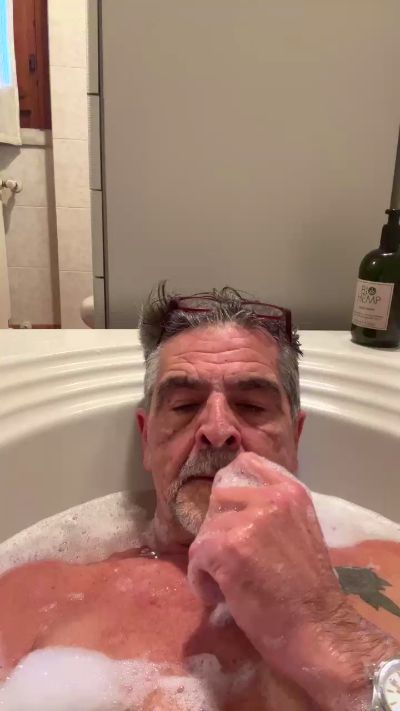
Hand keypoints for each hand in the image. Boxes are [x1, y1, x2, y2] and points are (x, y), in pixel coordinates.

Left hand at [188, 452, 397, 709]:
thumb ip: (273, 512)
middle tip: (229, 559)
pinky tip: (218, 595)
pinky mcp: (228, 548)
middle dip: (218, 528)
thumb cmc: (310, 590)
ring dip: (209, 558)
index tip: (228, 511)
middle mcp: (270, 498)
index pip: (246, 463)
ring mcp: (248, 521)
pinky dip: (200, 578)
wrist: (319, 630)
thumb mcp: (300, 531)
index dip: (230, 486)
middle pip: (219, 498)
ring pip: (206, 530)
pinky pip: (196, 555)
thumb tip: (233, 507)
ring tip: (225, 583)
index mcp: (291, 491)